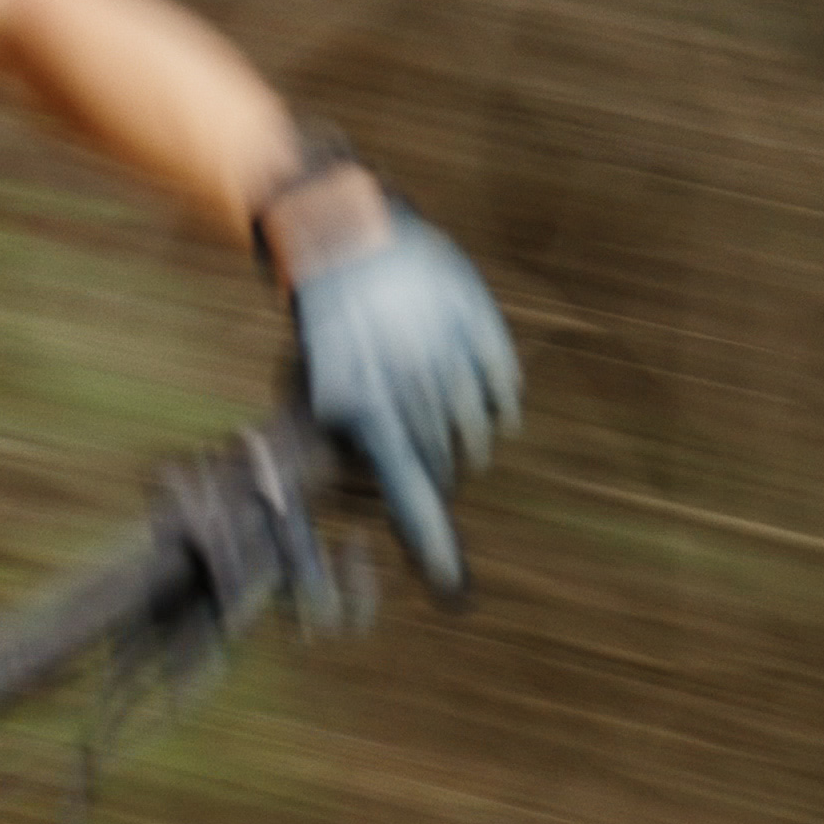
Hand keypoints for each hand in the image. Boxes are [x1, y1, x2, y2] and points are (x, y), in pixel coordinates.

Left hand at [274, 187, 520, 600]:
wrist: (339, 235)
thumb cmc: (328, 327)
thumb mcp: (317, 388)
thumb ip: (360, 445)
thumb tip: (404, 506)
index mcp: (362, 402)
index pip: (406, 489)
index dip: (430, 542)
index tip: (451, 588)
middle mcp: (408, 378)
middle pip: (446, 464)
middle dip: (437, 474)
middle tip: (422, 458)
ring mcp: (447, 347)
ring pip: (481, 433)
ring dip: (468, 446)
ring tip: (444, 428)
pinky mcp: (479, 320)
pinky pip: (505, 391)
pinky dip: (495, 407)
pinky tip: (473, 398)